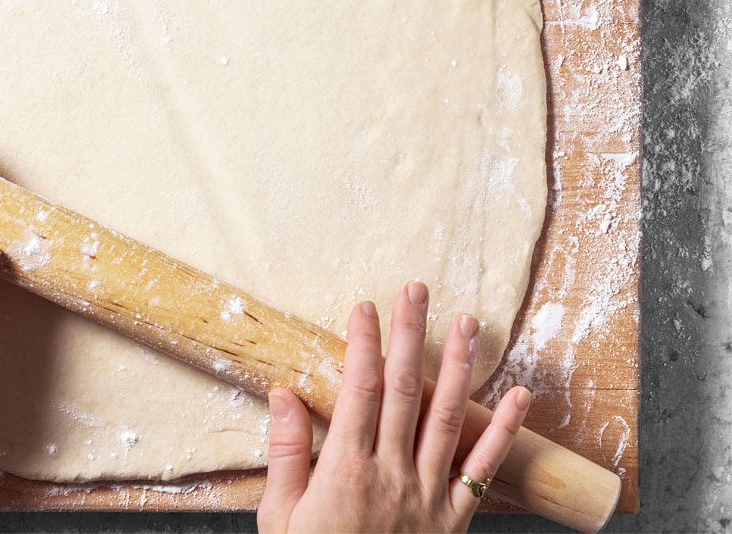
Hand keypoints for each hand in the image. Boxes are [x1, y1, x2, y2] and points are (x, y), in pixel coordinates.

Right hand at [258, 283, 531, 533]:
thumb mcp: (280, 517)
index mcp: (345, 469)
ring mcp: (428, 495)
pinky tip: (519, 396)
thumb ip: (287, 454)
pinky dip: (504, 430)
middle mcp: (391, 473)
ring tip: (467, 323)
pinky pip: (483, 467)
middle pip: (403, 389)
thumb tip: (285, 394)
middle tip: (416, 290)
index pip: (358, 389)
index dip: (363, 343)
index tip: (365, 306)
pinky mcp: (454, 519)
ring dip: (458, 366)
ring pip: (447, 417)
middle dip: (410, 335)